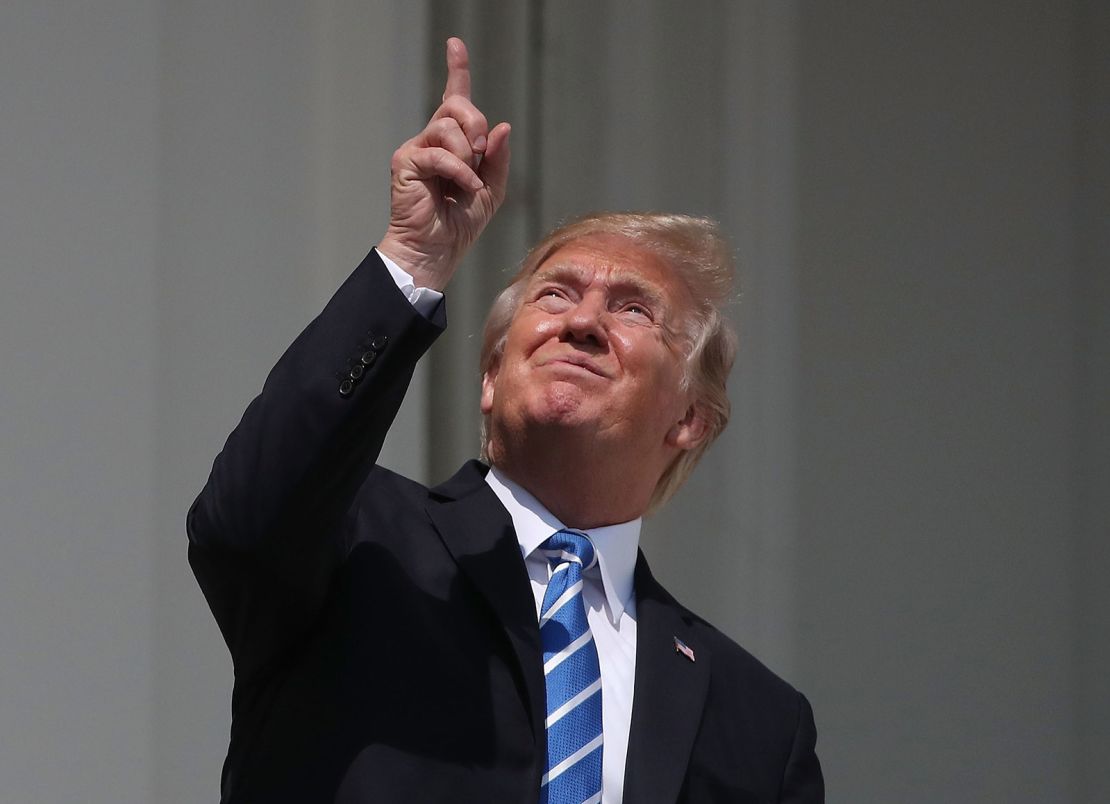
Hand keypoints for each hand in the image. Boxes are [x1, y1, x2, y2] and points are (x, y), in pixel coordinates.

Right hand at [377, 37, 510, 290]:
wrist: (436, 251)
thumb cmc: (460, 224)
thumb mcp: (491, 189)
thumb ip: (497, 158)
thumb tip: (502, 126)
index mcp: (452, 143)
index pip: (454, 98)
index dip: (456, 70)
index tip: (455, 44)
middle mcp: (432, 140)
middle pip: (458, 105)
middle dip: (477, 125)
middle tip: (482, 155)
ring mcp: (417, 149)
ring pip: (448, 126)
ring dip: (468, 154)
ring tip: (469, 181)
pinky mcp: (406, 163)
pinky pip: (440, 153)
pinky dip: (460, 171)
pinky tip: (465, 188)